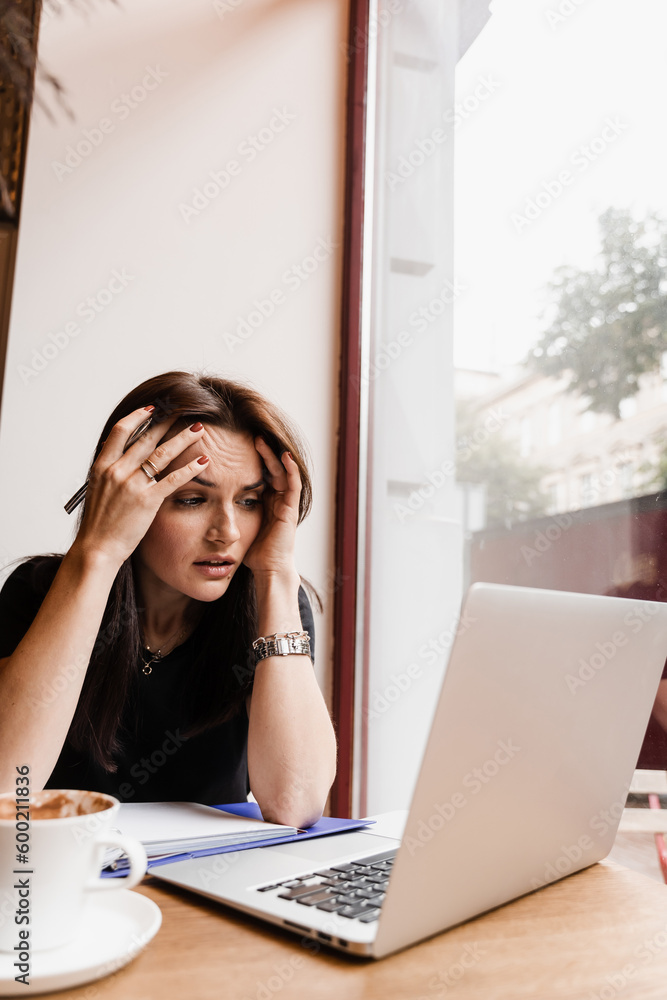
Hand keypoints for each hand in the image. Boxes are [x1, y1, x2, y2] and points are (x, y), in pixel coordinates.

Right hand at [73, 406, 208, 567]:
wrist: (97, 548)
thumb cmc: (99, 524)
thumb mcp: (98, 490)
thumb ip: (110, 472)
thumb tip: (120, 457)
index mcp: (102, 466)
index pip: (120, 431)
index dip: (137, 416)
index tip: (152, 408)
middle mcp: (117, 471)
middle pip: (146, 438)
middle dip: (167, 422)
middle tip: (183, 410)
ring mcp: (132, 485)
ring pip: (162, 454)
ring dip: (183, 439)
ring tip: (199, 429)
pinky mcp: (147, 500)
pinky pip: (173, 479)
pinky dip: (190, 468)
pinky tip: (203, 461)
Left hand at [242, 437, 299, 578]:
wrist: (268, 569)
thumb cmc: (252, 553)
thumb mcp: (237, 527)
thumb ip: (228, 513)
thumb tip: (204, 503)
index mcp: (265, 502)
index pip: (259, 474)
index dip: (250, 459)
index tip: (236, 445)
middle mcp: (277, 500)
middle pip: (271, 468)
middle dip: (261, 452)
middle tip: (250, 435)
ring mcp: (286, 504)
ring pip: (282, 472)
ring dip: (273, 455)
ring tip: (261, 440)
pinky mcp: (291, 509)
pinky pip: (293, 484)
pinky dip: (291, 469)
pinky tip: (284, 456)